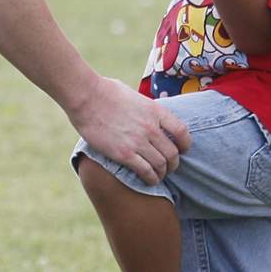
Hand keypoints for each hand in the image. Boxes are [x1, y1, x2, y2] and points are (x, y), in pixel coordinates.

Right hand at [67, 77, 190, 184]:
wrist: (85, 96)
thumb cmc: (104, 91)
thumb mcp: (134, 95)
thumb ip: (144, 108)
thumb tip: (146, 114)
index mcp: (155, 111)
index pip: (182, 132)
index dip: (185, 144)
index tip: (182, 150)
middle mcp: (151, 128)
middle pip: (173, 153)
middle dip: (173, 164)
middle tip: (169, 167)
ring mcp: (138, 141)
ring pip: (161, 165)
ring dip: (162, 173)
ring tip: (158, 176)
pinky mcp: (124, 154)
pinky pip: (146, 171)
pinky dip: (151, 179)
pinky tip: (149, 180)